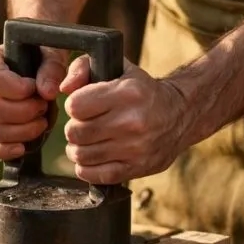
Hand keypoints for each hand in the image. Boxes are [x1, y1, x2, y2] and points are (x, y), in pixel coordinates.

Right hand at [0, 45, 66, 159]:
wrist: (38, 74)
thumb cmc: (42, 60)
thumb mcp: (51, 55)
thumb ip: (52, 69)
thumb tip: (47, 93)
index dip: (17, 89)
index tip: (34, 89)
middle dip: (25, 112)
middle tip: (43, 106)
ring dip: (23, 131)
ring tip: (42, 122)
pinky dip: (6, 150)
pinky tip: (24, 147)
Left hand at [61, 56, 190, 184]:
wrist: (179, 114)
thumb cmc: (141, 90)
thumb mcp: (117, 67)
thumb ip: (83, 67)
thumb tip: (64, 89)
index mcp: (127, 93)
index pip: (75, 106)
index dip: (74, 106)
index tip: (83, 106)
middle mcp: (132, 121)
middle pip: (76, 133)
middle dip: (74, 128)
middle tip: (84, 125)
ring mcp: (136, 148)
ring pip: (82, 155)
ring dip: (78, 149)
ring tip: (86, 141)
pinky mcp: (137, 168)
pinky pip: (96, 175)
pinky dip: (86, 169)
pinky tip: (92, 158)